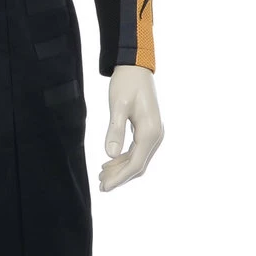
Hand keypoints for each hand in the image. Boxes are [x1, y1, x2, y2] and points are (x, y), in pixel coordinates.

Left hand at [100, 66, 163, 191]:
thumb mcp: (118, 106)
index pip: (135, 164)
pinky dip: (124, 159)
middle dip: (119, 177)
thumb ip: (115, 130)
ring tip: (101, 175)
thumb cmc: (126, 84)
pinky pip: (137, 151)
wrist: (135, 68)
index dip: (119, 178)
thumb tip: (110, 155)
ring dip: (121, 170)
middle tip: (100, 185)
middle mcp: (156, 135)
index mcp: (150, 132)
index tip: (104, 187)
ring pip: (138, 160)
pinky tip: (109, 162)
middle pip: (138, 166)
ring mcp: (154, 133)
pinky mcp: (148, 130)